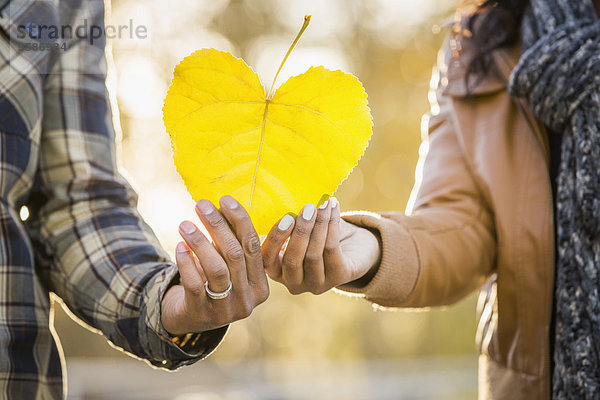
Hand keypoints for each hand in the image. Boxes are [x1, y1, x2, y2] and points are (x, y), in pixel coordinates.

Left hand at [161, 196, 268, 335]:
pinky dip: (186, 263)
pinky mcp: (201, 314)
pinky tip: (179, 246)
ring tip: (185, 224)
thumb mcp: (228, 266)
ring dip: (200, 242)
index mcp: (261, 285)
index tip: (225, 199)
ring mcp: (226, 310)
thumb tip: (222, 205)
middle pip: (235, 255)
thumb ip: (230, 241)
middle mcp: (247, 299)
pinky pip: (195, 284)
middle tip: (201, 205)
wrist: (190, 317)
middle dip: (218, 226)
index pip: (253, 246)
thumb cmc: (212, 282)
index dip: (240, 221)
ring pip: (216, 269)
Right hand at [261, 197, 380, 294]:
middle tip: (308, 207)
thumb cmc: (316, 234)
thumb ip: (288, 225)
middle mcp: (294, 283)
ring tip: (323, 203)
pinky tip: (333, 207)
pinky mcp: (338, 278)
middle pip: (292, 260)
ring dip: (319, 225)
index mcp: (277, 272)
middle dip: (301, 231)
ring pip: (314, 255)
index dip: (275, 240)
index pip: (268, 260)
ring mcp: (316, 284)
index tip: (287, 217)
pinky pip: (331, 250)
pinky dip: (332, 225)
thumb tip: (285, 203)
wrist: (352, 245)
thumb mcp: (297, 231)